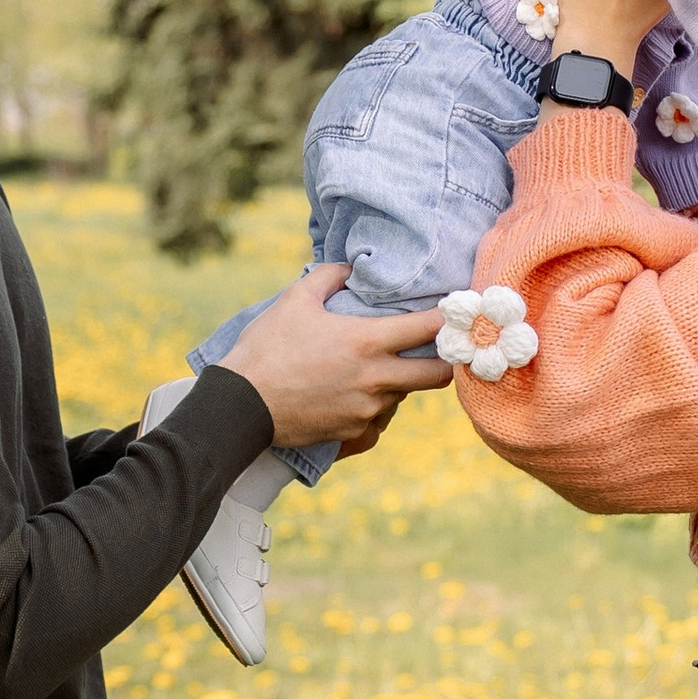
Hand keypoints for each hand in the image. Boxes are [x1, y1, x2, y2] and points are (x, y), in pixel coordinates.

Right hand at [215, 266, 449, 449]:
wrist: (242, 405)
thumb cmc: (266, 348)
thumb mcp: (295, 300)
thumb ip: (328, 277)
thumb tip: (347, 267)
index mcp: (367, 342)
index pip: (427, 329)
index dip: (448, 320)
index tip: (455, 314)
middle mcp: (376, 379)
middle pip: (437, 375)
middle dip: (444, 362)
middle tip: (436, 352)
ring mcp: (367, 409)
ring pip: (403, 397)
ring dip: (399, 384)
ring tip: (376, 370)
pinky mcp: (353, 431)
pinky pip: (378, 420)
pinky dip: (373, 408)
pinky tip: (355, 397)